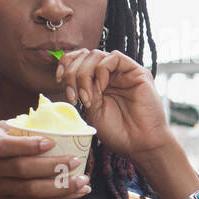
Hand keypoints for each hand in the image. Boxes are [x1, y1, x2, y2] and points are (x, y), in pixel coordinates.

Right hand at [0, 120, 90, 198]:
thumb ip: (10, 131)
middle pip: (23, 169)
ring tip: (82, 180)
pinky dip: (59, 196)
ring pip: (31, 189)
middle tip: (75, 160)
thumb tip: (45, 116)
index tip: (50, 142)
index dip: (28, 145)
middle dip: (52, 166)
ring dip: (60, 186)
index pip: (6, 146)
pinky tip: (78, 192)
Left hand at [55, 48, 173, 160]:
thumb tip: (72, 77)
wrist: (140, 144)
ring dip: (85, 74)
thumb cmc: (118, 132)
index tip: (58, 80)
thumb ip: (84, 91)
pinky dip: (101, 70)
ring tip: (88, 97)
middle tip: (75, 97)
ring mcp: (123, 72)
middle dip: (72, 74)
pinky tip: (102, 87)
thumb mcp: (92, 111)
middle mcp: (110, 74)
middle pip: (84, 56)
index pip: (78, 60)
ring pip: (96, 54)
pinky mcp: (137, 71)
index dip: (65, 65)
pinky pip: (114, 57)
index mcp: (98, 82)